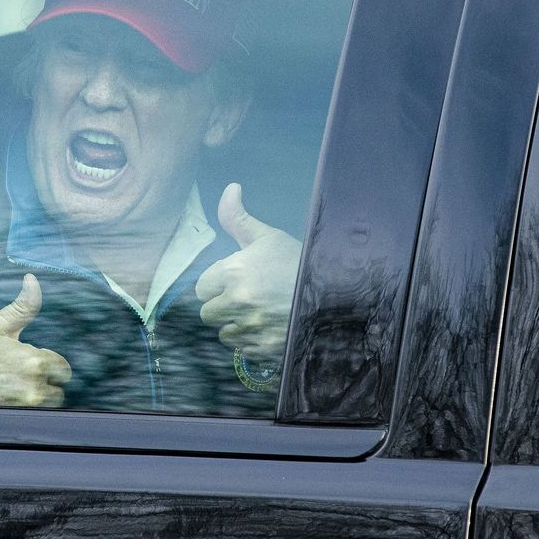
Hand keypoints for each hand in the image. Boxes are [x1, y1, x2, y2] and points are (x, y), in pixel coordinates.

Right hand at [0, 274, 70, 406]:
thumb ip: (23, 305)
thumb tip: (32, 279)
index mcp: (34, 360)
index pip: (62, 368)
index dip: (48, 365)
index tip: (32, 363)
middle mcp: (33, 386)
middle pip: (56, 389)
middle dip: (43, 383)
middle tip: (19, 377)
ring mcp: (23, 407)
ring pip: (45, 405)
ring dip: (35, 398)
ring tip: (12, 389)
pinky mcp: (14, 419)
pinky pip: (31, 416)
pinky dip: (22, 409)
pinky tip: (6, 400)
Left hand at [196, 183, 300, 366]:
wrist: (336, 294)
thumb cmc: (298, 262)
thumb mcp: (269, 236)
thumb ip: (238, 217)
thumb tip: (230, 187)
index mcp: (234, 271)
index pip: (202, 288)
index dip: (216, 285)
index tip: (234, 283)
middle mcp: (238, 301)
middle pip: (208, 313)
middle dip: (223, 307)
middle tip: (247, 299)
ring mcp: (251, 328)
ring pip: (224, 334)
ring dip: (236, 326)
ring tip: (260, 314)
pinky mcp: (265, 349)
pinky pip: (243, 350)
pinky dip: (253, 343)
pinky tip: (270, 328)